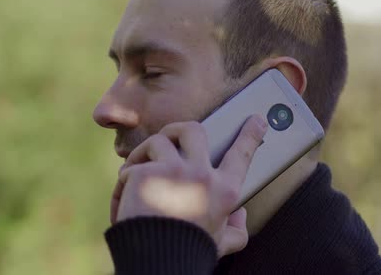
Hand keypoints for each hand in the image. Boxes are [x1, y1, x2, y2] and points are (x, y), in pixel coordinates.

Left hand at [110, 115, 267, 257]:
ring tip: (135, 172)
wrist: (157, 261)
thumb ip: (235, 230)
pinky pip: (131, 167)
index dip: (250, 135)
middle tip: (168, 140)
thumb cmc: (188, 251)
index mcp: (224, 190)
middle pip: (193, 130)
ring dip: (143, 154)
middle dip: (177, 130)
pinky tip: (124, 201)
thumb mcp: (219, 243)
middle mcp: (202, 175)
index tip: (256, 120)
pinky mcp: (145, 174)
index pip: (242, 155)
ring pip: (158, 141)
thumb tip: (241, 215)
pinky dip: (124, 182)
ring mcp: (173, 171)